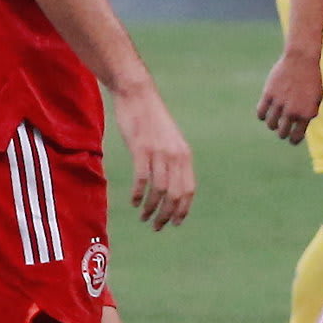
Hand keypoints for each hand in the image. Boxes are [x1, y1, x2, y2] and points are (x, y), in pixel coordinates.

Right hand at [120, 85, 196, 228]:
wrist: (138, 95)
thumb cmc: (151, 120)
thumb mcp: (169, 141)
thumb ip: (172, 161)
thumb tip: (170, 186)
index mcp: (184, 155)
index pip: (188, 190)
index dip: (182, 210)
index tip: (174, 224)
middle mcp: (175, 155)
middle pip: (174, 194)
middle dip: (166, 215)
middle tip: (156, 227)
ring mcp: (159, 152)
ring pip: (159, 190)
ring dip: (151, 208)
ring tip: (143, 217)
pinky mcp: (142, 148)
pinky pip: (142, 179)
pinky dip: (138, 194)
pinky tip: (134, 202)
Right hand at [253, 43, 322, 145]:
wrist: (302, 59)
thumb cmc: (311, 79)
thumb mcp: (316, 98)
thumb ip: (309, 114)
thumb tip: (298, 128)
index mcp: (306, 114)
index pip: (296, 137)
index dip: (293, 140)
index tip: (291, 138)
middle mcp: (292, 111)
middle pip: (281, 133)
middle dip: (282, 133)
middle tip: (283, 128)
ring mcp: (279, 103)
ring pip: (270, 124)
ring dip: (272, 124)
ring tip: (275, 119)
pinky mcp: (268, 94)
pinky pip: (260, 113)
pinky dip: (262, 115)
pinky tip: (266, 112)